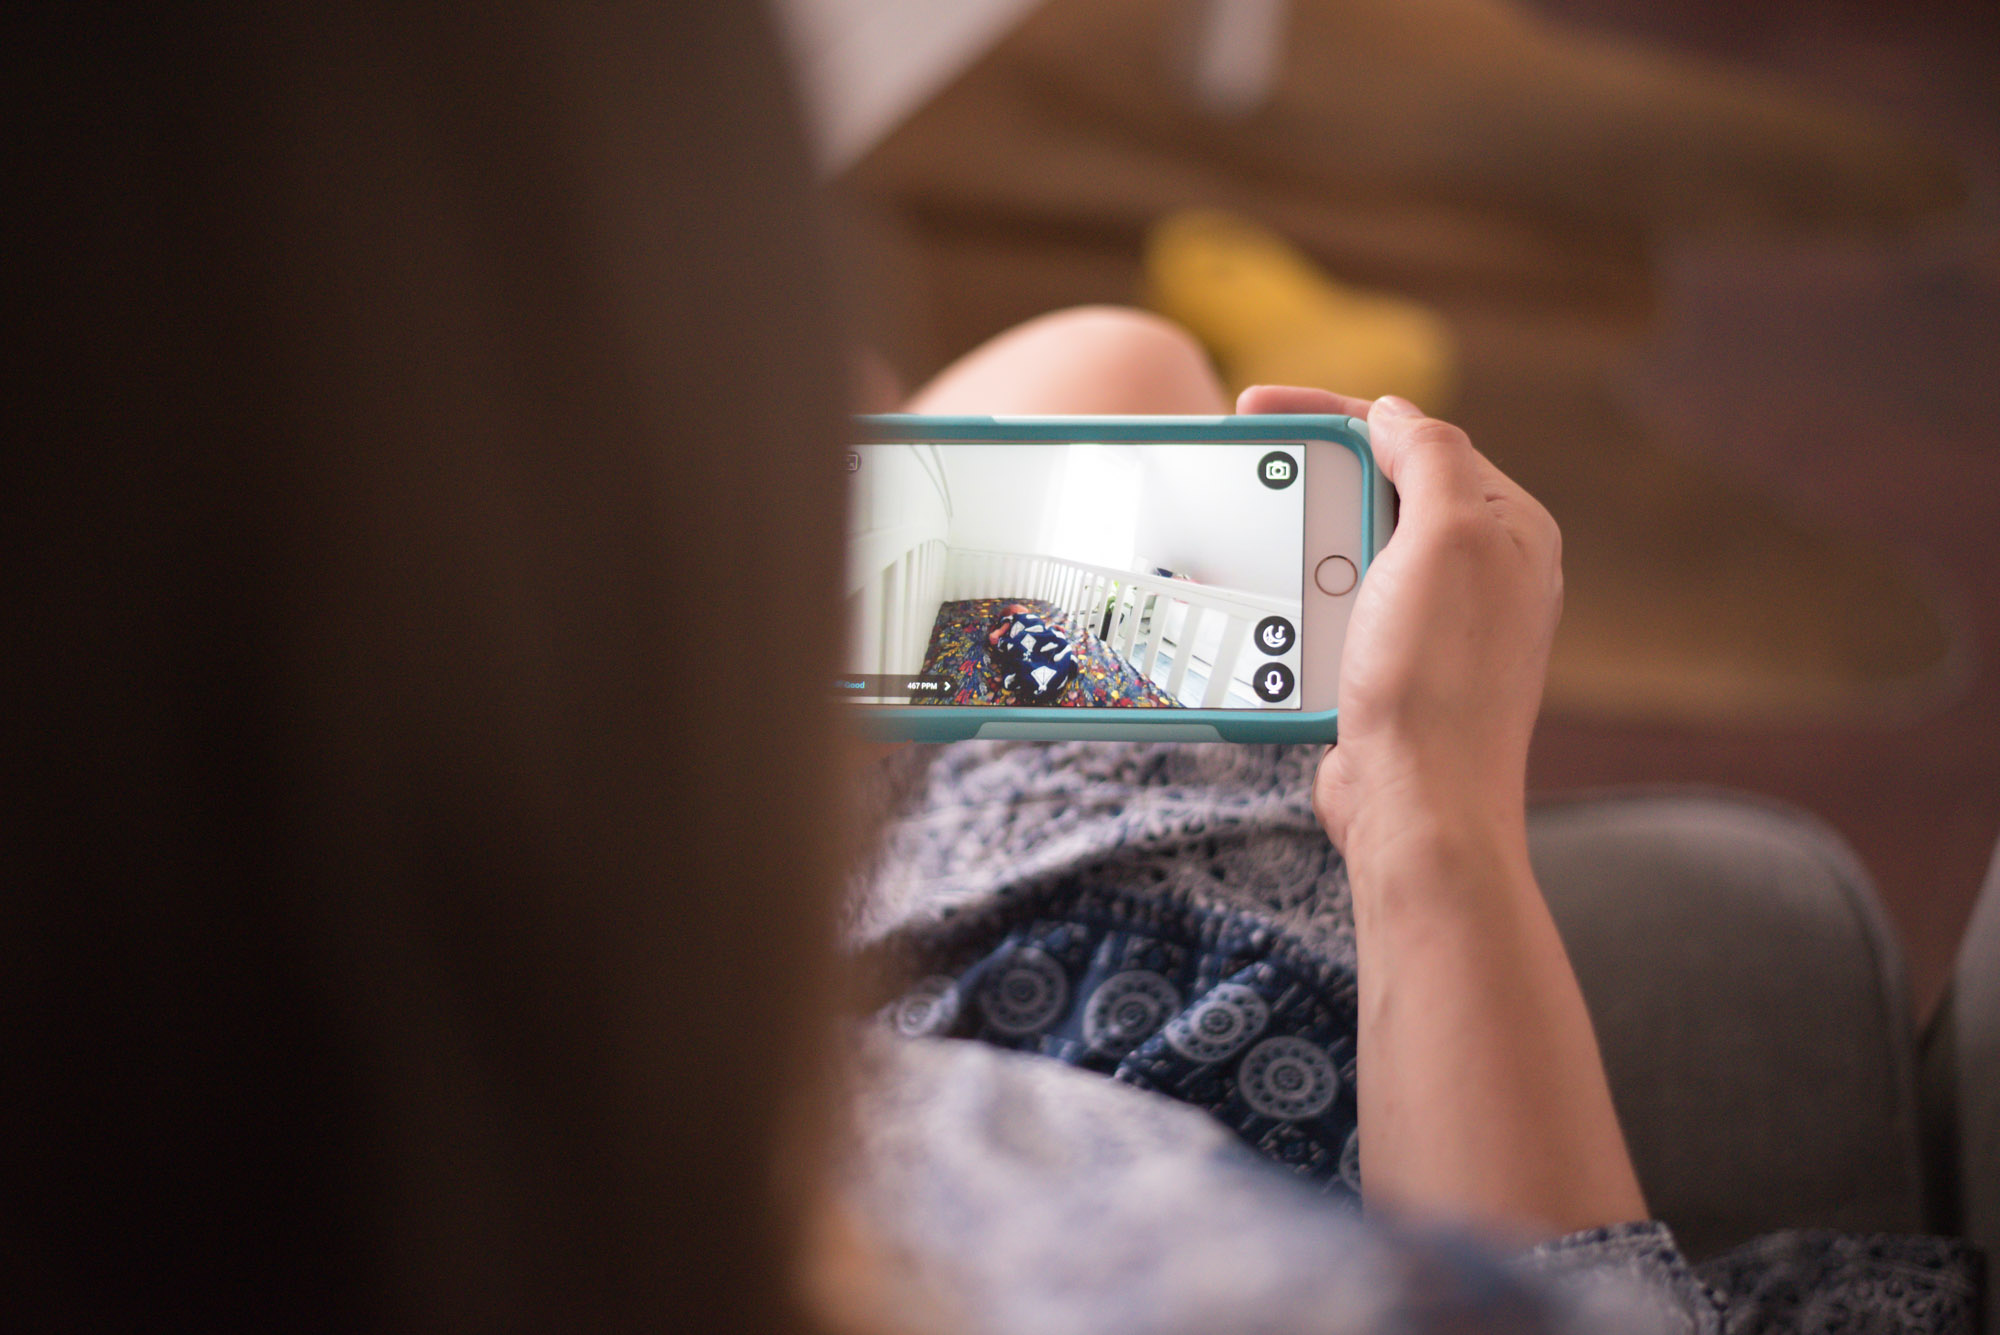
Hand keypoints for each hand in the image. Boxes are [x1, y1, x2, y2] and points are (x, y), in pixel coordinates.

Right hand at [1235, 386, 1561, 866]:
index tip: (1257, 407)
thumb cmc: (1437, 677)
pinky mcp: (1393, 668)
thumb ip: (1430, 456)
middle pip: (1381, 488)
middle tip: (1244, 465)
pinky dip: (1299, 599)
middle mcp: (1481, 572)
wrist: (1416, 804)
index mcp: (1507, 530)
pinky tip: (1269, 606)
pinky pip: (1337, 610)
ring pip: (1351, 549)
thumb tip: (1394, 413)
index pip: (1417, 439)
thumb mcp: (1447, 538)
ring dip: (1299, 542)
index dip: (1334, 412)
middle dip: (1312, 474)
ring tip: (1253, 542)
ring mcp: (1435, 623)